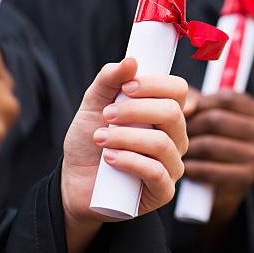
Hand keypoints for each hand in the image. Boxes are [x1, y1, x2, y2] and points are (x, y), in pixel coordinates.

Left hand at [61, 58, 187, 252]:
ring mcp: (172, 165)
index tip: (128, 86)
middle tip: (106, 115)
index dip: (156, 84)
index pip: (178, 90)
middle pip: (172, 113)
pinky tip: (109, 159)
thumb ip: (109, 80)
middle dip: (135, 110)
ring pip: (161, 143)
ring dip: (126, 137)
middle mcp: (175, 137)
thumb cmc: (90, 142)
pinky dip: (129, 161)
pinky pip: (156, 172)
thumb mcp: (93, 105)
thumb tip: (131, 60)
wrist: (75, 183)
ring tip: (99, 139)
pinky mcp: (163, 191)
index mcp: (165, 113)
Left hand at [183, 89, 253, 225]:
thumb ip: (195, 100)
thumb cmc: (211, 141)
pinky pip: (208, 169)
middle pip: (215, 120)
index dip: (200, 103)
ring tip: (179, 151)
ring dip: (188, 149)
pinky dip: (192, 169)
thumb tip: (186, 107)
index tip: (185, 112)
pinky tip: (186, 168)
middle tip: (175, 135)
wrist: (219, 189)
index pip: (226, 98)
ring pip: (209, 144)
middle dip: (190, 127)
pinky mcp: (245, 179)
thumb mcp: (207, 114)